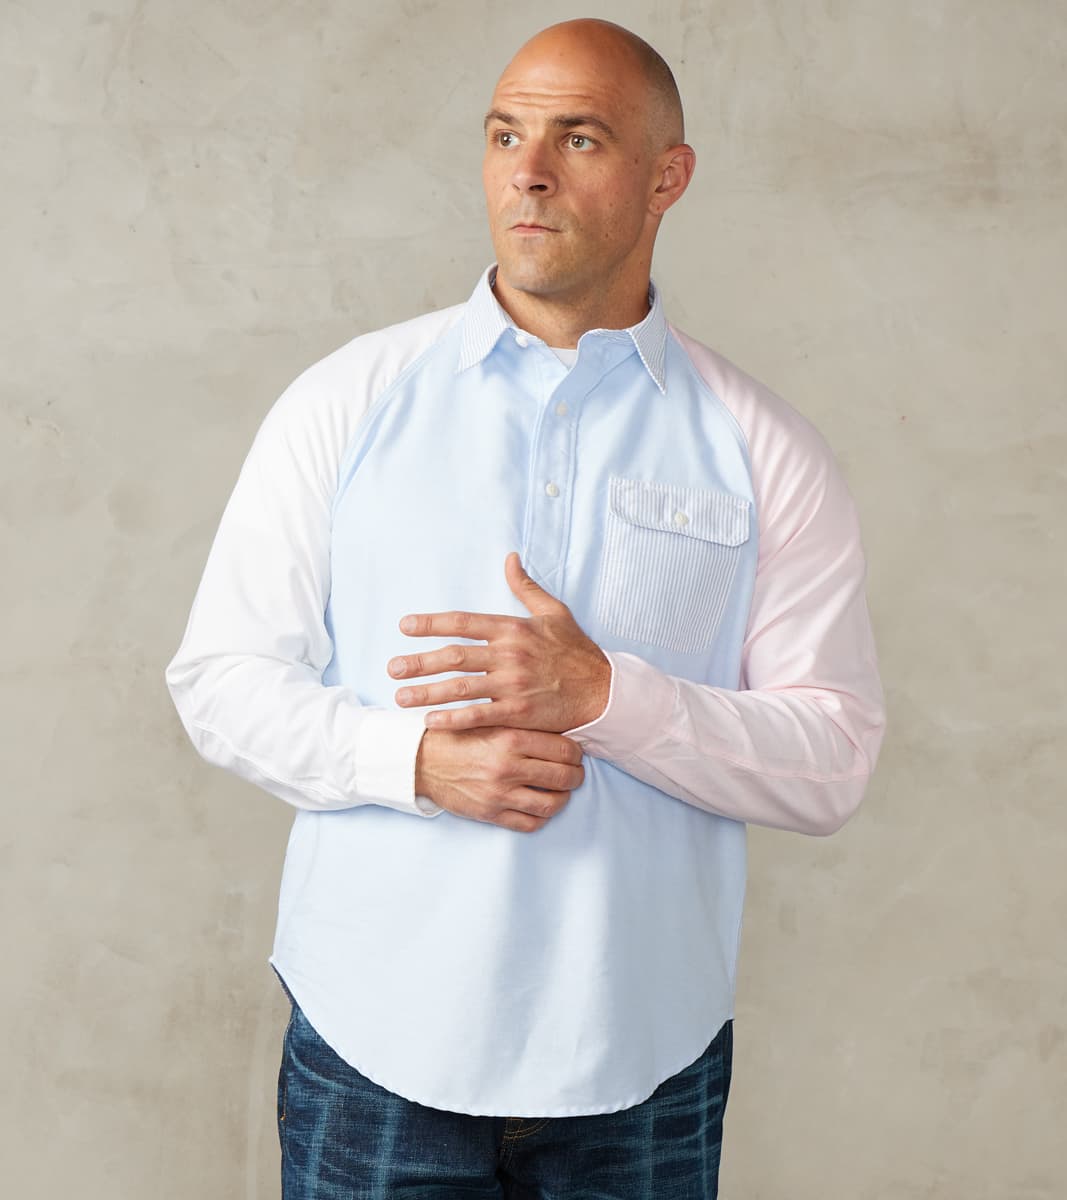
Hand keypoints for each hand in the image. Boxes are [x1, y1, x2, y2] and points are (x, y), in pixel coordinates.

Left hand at [389, 553, 610, 732]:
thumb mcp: (554, 612)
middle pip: (454, 657)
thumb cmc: (576, 652)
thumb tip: (510, 558)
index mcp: (513, 629)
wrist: (602, 691)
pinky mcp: (519, 712)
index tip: (405, 626)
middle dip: (419, 662)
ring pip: (460, 688)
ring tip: (400, 696)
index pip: (463, 622)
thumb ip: (526, 587)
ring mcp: (513, 685)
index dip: (431, 623)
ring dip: (427, 692)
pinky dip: (453, 719)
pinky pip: (479, 716)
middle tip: (392, 667)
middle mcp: (509, 655)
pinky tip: (431, 721)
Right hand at [415, 726, 584, 832]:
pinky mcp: (490, 813)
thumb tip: (560, 733)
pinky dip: (542, 817)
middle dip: (576, 776)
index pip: (565, 750)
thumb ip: (522, 725)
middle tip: (575, 773)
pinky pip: (529, 823)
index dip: (577, 753)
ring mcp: (500, 794)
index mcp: (511, 738)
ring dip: (563, 798)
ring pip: (552, 804)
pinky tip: (541, 807)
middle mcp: (508, 767)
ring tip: (561, 792)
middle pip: (564, 777)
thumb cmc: (458, 736)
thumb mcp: (490, 720)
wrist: (422, 760)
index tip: (575, 754)